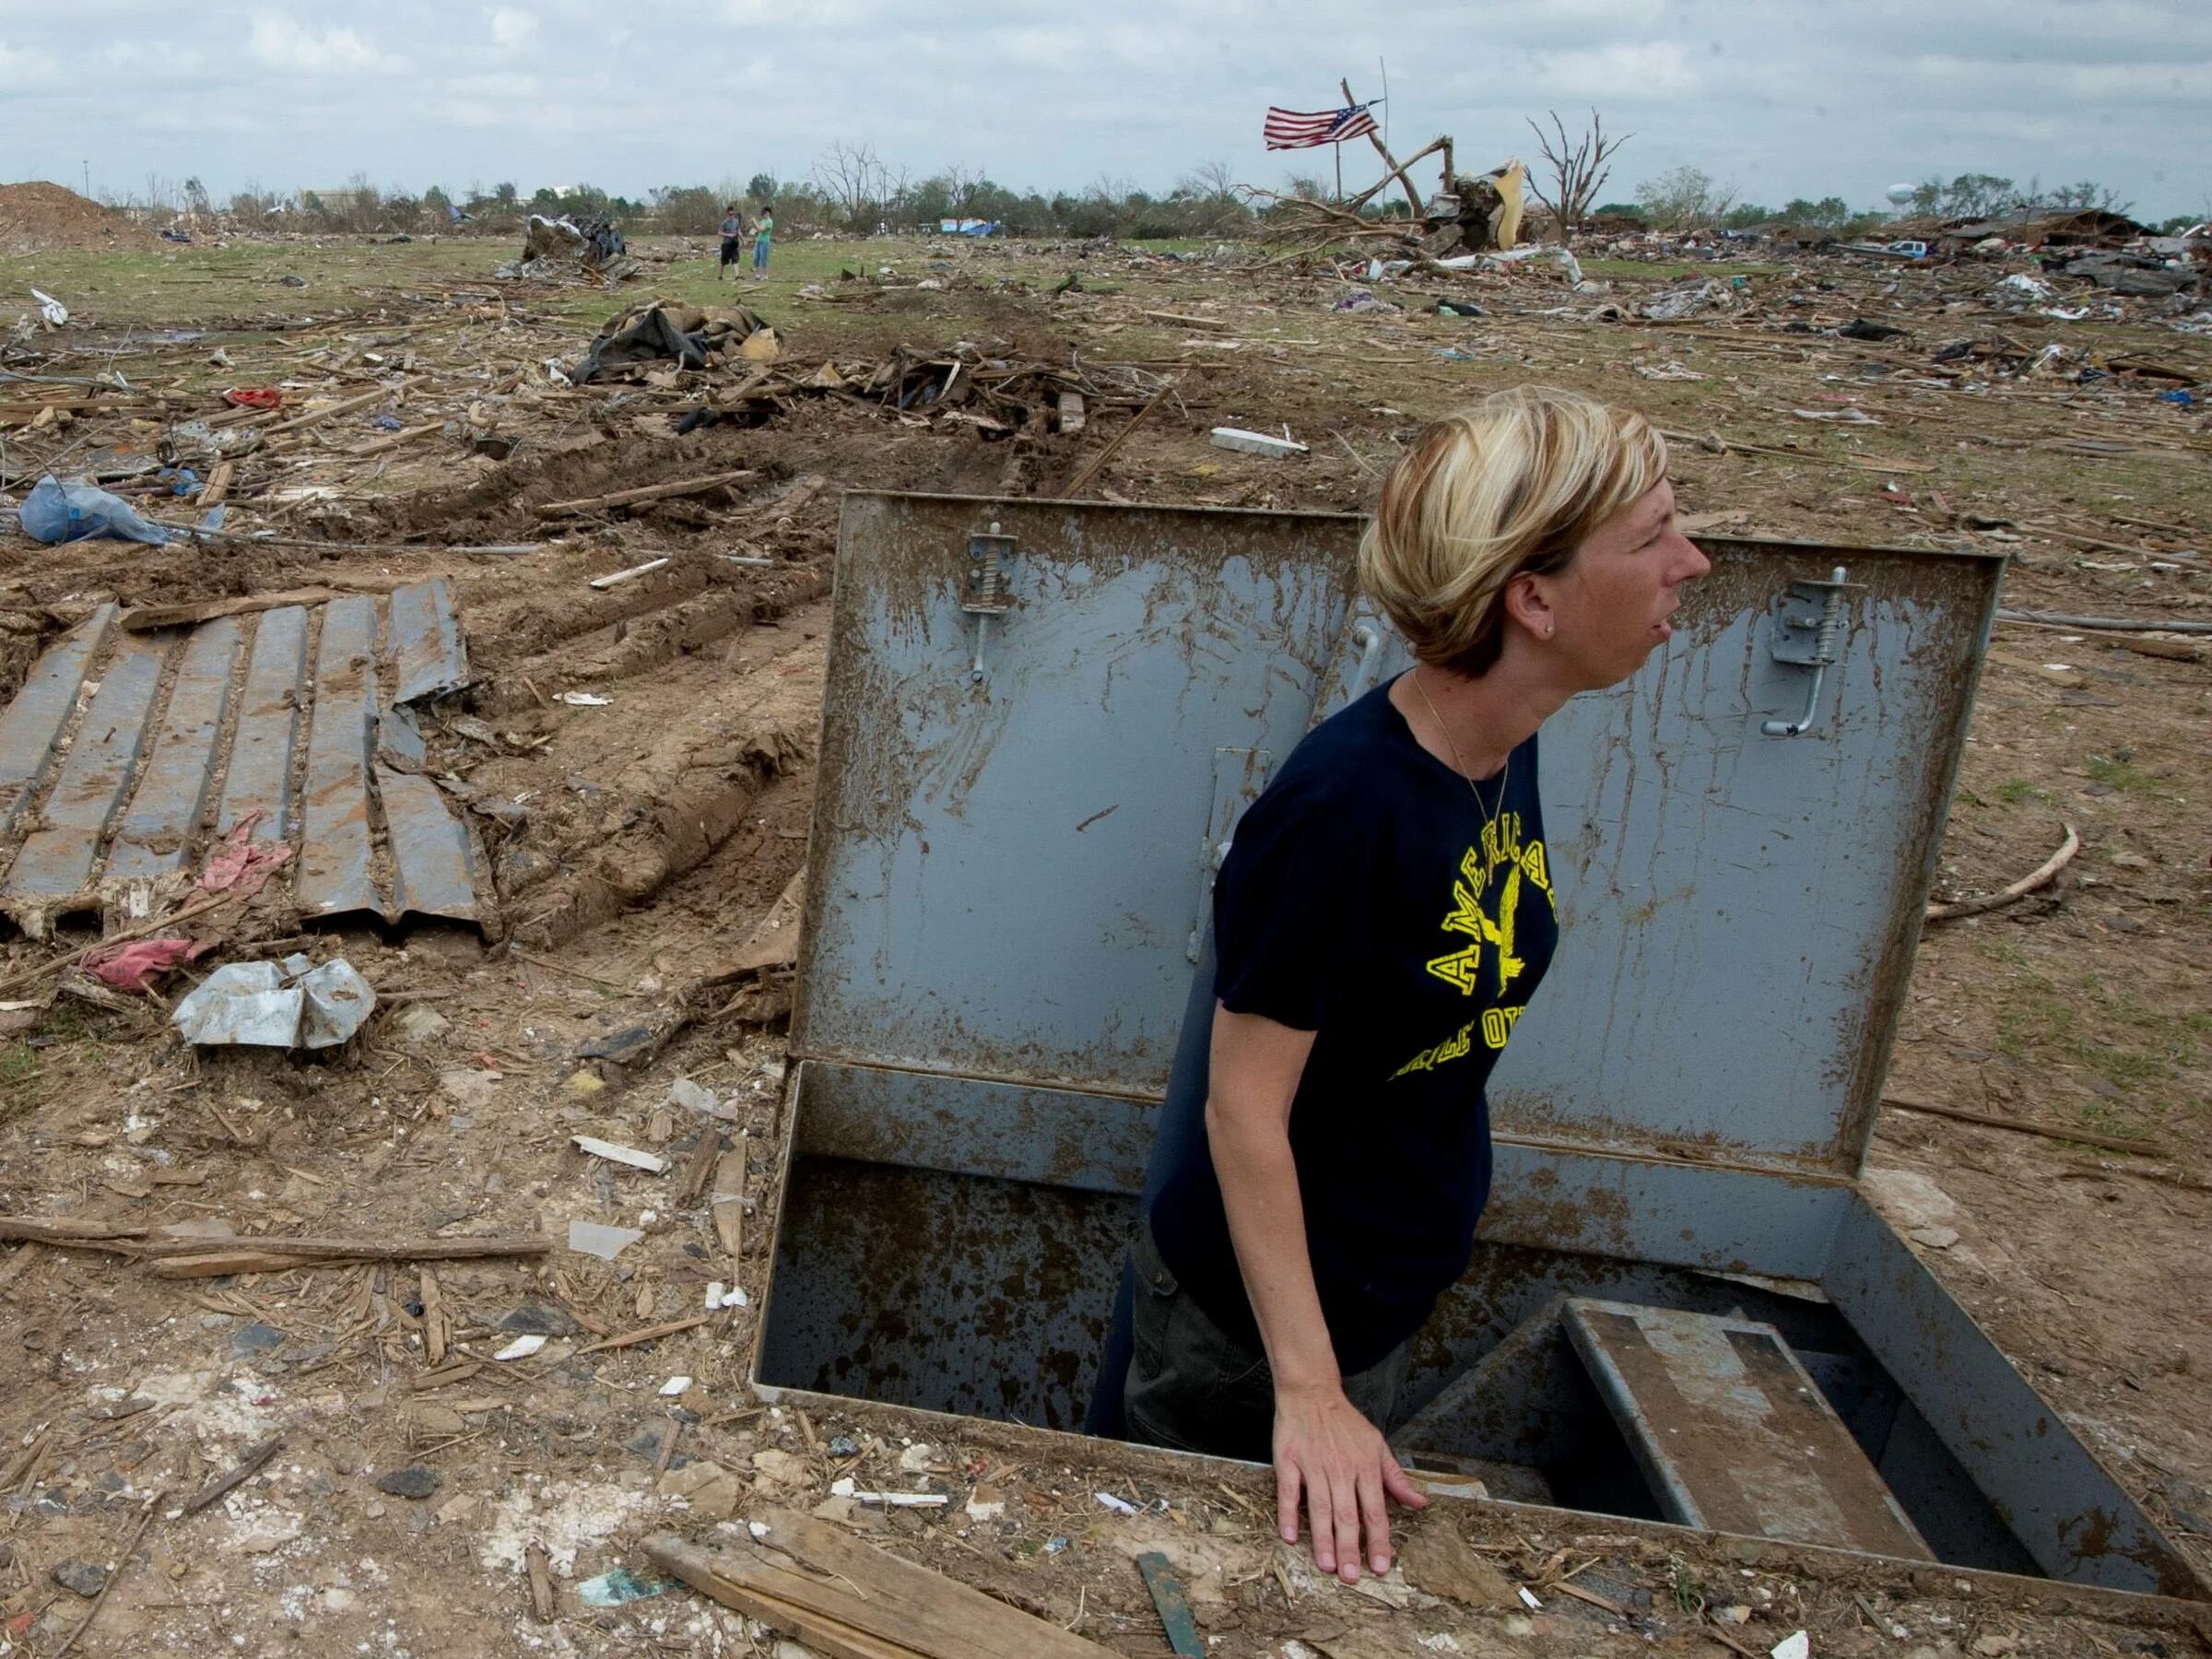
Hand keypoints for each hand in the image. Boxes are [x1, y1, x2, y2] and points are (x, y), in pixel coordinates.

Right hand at [1273, 1380, 1426, 1583]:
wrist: (1311, 1393)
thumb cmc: (1345, 1423)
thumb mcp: (1377, 1445)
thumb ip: (1396, 1478)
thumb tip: (1419, 1502)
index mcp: (1365, 1466)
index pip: (1375, 1510)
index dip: (1379, 1540)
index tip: (1381, 1566)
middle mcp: (1340, 1468)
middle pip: (1347, 1514)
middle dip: (1349, 1548)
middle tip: (1351, 1576)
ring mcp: (1313, 1465)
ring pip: (1319, 1507)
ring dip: (1322, 1538)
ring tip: (1326, 1565)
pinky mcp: (1288, 1461)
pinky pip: (1287, 1492)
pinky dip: (1287, 1514)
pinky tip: (1290, 1536)